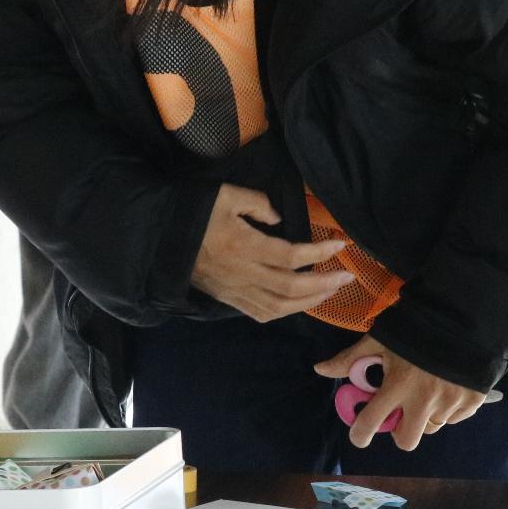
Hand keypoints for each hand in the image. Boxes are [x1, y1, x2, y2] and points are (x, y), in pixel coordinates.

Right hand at [191, 185, 349, 321]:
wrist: (161, 239)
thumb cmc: (194, 212)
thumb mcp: (226, 195)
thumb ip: (257, 204)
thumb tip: (278, 220)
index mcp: (243, 246)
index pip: (290, 256)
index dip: (318, 252)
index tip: (340, 245)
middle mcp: (242, 274)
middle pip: (290, 287)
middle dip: (323, 284)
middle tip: (346, 277)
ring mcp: (235, 291)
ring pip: (279, 307)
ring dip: (309, 302)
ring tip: (330, 291)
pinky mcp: (229, 299)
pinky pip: (262, 313)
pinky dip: (285, 312)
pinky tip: (300, 304)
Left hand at [313, 336, 486, 451]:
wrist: (466, 315)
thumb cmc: (417, 326)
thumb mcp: (381, 339)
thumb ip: (351, 358)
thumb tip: (319, 369)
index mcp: (398, 384)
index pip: (371, 422)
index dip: (360, 434)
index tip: (360, 436)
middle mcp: (423, 400)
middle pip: (406, 440)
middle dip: (401, 430)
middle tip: (402, 412)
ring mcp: (450, 402)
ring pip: (431, 427)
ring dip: (425, 416)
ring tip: (427, 391)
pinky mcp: (472, 401)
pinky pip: (454, 417)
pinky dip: (448, 408)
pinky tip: (447, 386)